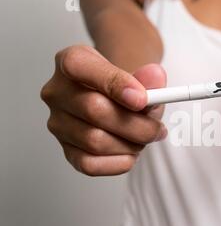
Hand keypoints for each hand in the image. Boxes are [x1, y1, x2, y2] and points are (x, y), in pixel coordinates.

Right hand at [41, 45, 166, 175]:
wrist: (117, 104)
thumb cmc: (125, 89)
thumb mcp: (139, 78)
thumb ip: (148, 78)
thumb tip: (155, 76)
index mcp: (71, 61)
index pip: (79, 66)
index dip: (114, 83)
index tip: (142, 99)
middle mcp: (57, 92)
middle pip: (94, 109)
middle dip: (135, 124)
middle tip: (157, 129)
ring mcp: (58, 123)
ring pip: (94, 140)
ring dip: (130, 144)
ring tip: (144, 138)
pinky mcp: (66, 150)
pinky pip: (89, 164)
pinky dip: (118, 162)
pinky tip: (131, 154)